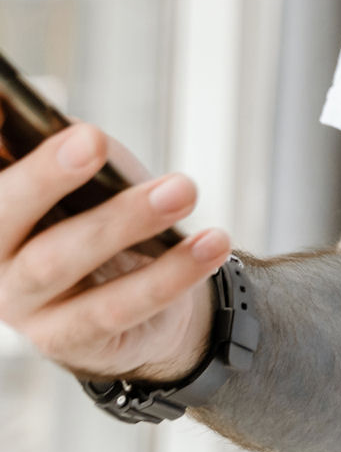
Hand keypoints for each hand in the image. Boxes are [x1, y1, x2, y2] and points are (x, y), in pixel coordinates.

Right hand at [0, 118, 230, 381]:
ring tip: (182, 189)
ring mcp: (24, 305)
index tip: (15, 114)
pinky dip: (170, 273)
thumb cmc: (98, 210)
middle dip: (46, 175)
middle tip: (91, 139)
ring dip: (126, 219)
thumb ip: (66, 139)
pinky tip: (210, 243)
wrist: (134, 290)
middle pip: (5, 214)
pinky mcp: (69, 340)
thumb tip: (62, 111)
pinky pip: (118, 306)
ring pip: (61, 261)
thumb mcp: (83, 167)